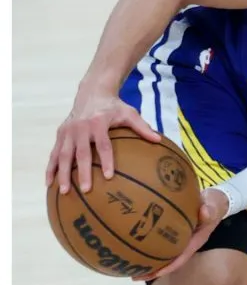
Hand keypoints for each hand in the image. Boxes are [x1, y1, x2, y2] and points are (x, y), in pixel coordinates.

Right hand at [46, 92, 160, 193]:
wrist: (92, 93)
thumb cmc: (113, 107)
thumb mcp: (129, 113)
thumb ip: (142, 127)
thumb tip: (159, 140)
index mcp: (98, 123)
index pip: (103, 145)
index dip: (107, 160)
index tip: (109, 176)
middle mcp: (80, 128)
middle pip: (81, 153)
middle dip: (82, 172)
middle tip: (86, 189)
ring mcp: (68, 132)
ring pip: (63, 156)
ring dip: (62, 174)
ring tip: (64, 191)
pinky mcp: (60, 135)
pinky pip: (53, 154)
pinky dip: (50, 168)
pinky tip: (49, 183)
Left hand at [134, 187, 229, 281]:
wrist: (213, 200)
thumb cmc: (213, 203)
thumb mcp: (214, 204)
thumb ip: (211, 208)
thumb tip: (205, 212)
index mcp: (195, 240)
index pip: (182, 256)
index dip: (170, 266)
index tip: (156, 273)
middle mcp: (186, 244)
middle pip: (169, 261)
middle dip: (154, 270)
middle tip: (134, 276)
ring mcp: (179, 240)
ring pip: (163, 255)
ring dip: (148, 262)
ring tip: (130, 267)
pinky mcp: (173, 233)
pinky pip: (160, 243)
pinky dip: (147, 247)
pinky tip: (133, 246)